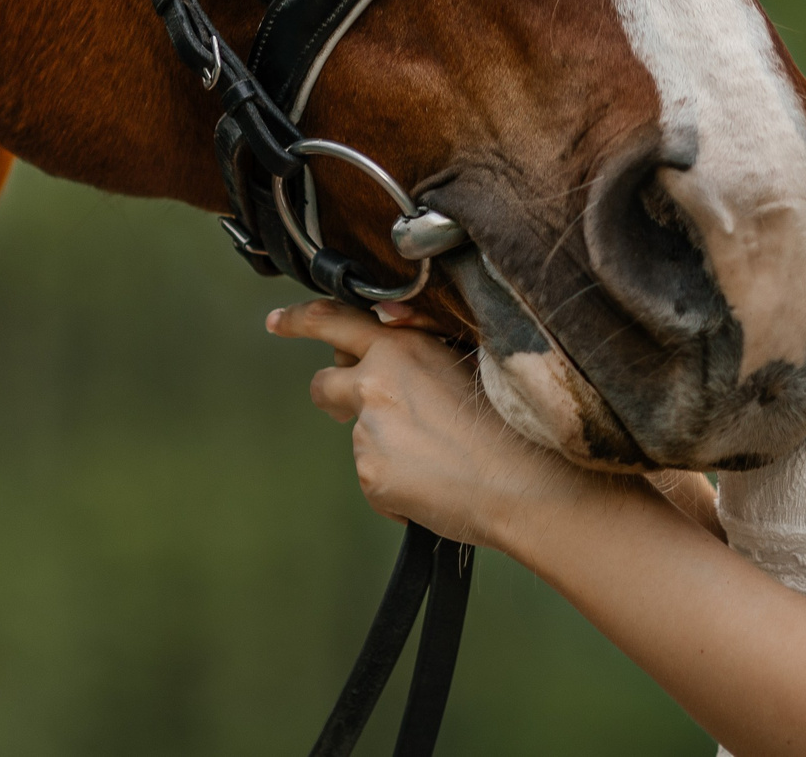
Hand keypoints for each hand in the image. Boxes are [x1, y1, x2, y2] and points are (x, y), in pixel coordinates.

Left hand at [268, 300, 591, 551]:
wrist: (527, 482)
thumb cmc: (512, 418)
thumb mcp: (470, 358)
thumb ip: (423, 345)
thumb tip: (391, 333)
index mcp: (401, 345)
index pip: (333, 320)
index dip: (300, 321)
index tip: (278, 322)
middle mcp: (375, 382)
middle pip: (325, 383)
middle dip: (334, 394)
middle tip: (357, 407)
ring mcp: (368, 432)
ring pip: (360, 436)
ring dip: (385, 444)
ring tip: (441, 457)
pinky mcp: (371, 476)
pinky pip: (376, 478)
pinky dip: (398, 483)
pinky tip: (438, 484)